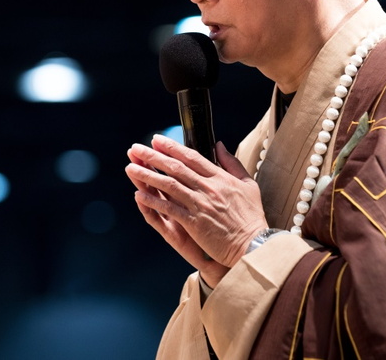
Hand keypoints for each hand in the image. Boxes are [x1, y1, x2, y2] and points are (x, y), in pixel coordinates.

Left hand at [125, 135, 267, 286]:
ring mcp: (200, 205)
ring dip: (147, 176)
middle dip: (153, 157)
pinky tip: (139, 195)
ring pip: (168, 185)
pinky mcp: (194, 222)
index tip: (157, 140)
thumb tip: (220, 145)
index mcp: (220, 178)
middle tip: (136, 149)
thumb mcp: (248, 184)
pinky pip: (169, 209)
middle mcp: (208, 188)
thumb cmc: (252, 217)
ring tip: (131, 168)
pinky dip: (153, 201)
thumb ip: (232, 163)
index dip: (172, 147)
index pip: (192, 157)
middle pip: (175, 168)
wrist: (254, 244)